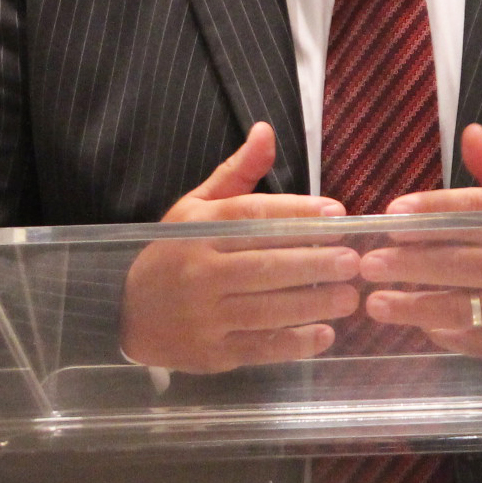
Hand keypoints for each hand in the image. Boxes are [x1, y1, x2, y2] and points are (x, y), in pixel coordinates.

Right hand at [119, 122, 360, 373]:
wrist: (128, 313)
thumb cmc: (173, 253)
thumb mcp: (196, 207)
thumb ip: (237, 173)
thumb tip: (267, 130)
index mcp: (199, 230)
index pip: (252, 218)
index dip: (296, 213)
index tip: (337, 214)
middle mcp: (201, 271)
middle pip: (265, 265)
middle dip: (314, 262)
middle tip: (353, 261)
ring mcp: (205, 315)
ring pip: (267, 309)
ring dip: (313, 304)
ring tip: (349, 297)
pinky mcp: (213, 352)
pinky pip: (260, 347)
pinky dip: (294, 344)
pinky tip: (325, 335)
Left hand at [356, 124, 481, 367]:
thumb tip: (470, 132)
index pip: (470, 212)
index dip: (428, 211)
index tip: (392, 214)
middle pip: (454, 262)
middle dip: (405, 264)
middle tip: (367, 263)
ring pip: (456, 305)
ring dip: (411, 305)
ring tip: (374, 302)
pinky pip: (470, 338)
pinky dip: (440, 332)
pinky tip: (415, 324)